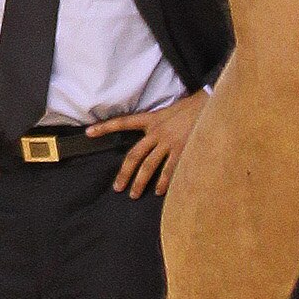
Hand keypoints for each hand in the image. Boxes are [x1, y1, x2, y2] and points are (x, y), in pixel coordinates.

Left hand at [88, 89, 207, 196]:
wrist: (210, 104)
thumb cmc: (190, 108)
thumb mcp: (168, 112)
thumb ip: (157, 125)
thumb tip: (149, 139)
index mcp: (151, 119)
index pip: (123, 122)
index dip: (105, 127)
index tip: (88, 132)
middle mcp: (157, 132)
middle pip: (134, 155)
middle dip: (124, 173)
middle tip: (117, 188)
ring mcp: (169, 142)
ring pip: (149, 166)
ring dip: (140, 182)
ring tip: (134, 194)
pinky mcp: (182, 150)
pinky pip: (169, 170)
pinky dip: (163, 182)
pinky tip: (158, 191)